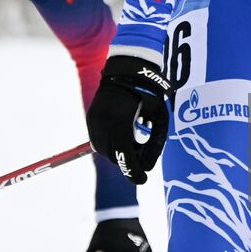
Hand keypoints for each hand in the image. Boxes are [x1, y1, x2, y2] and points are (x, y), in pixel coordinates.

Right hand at [86, 55, 170, 184]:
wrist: (127, 72)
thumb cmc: (149, 95)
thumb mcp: (159, 119)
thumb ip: (155, 145)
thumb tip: (147, 168)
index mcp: (121, 122)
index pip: (124, 155)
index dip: (133, 171)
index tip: (142, 180)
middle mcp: (103, 123)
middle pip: (114, 155)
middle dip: (128, 160)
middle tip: (142, 153)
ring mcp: (94, 120)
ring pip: (104, 151)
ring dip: (118, 152)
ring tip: (134, 140)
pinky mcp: (90, 119)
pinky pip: (98, 141)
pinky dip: (111, 144)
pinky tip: (123, 134)